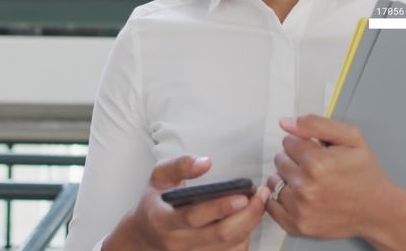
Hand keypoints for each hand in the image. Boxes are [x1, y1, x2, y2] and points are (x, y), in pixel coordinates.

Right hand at [106, 154, 268, 250]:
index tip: (242, 196)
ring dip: (249, 225)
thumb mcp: (158, 177)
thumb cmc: (155, 202)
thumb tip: (205, 162)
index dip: (220, 208)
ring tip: (258, 203)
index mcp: (163, 220)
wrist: (145, 236)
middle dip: (247, 216)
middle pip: (220, 235)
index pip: (194, 217)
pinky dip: (245, 236)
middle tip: (261, 195)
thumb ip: (179, 165)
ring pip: (231, 246)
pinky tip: (247, 219)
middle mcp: (177, 243)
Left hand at [263, 115, 397, 240]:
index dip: (303, 144)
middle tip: (315, 167)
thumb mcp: (351, 138)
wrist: (378, 210)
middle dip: (294, 160)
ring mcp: (300, 208)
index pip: (288, 142)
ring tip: (308, 182)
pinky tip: (298, 195)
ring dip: (287, 178)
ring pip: (274, 181)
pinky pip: (272, 205)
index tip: (316, 151)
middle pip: (279, 160)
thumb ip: (316, 124)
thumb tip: (285, 122)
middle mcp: (305, 187)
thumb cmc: (365, 173)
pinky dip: (281, 199)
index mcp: (317, 162)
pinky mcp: (297, 225)